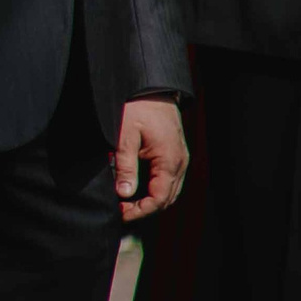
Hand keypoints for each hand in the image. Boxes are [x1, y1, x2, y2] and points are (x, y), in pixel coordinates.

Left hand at [116, 96, 187, 221]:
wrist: (152, 87)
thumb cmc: (139, 107)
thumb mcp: (125, 136)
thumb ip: (125, 166)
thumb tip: (124, 193)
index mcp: (170, 160)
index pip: (159, 198)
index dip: (140, 211)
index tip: (121, 213)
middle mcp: (179, 162)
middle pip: (166, 198)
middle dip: (144, 209)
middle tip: (121, 209)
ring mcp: (179, 158)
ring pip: (169, 190)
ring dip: (150, 200)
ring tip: (126, 201)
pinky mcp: (174, 153)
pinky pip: (168, 179)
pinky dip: (154, 188)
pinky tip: (136, 188)